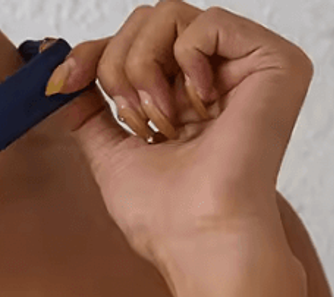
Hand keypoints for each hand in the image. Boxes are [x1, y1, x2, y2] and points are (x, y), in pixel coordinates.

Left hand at [41, 1, 312, 274]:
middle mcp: (213, 79)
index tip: (61, 81)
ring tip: (161, 121)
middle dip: (116, 67)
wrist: (198, 238)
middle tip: (132, 119)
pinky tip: (197, 108)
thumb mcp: (110, 154)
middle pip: (145, 22)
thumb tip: (64, 76)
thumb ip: (91, 112)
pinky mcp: (272, 62)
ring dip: (143, 69)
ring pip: (168, 15)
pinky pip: (208, 21)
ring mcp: (242, 68)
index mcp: (181, 99)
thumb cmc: (163, 215)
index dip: (91, 55)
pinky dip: (185, 62)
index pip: (132, 45)